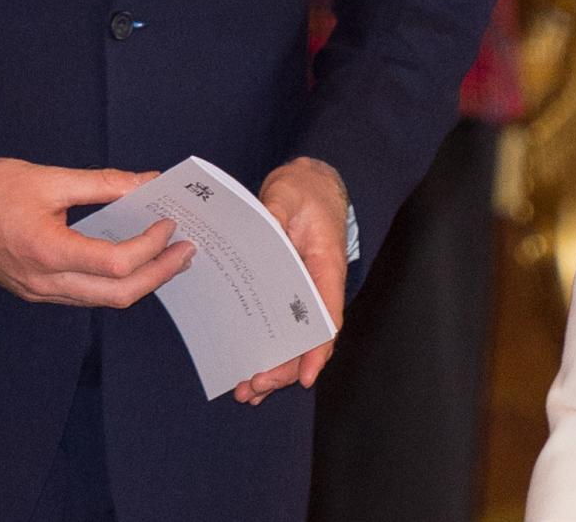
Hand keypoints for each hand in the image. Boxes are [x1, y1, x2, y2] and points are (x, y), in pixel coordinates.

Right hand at [0, 158, 194, 306]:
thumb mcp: (50, 178)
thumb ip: (103, 183)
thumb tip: (146, 182)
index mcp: (48, 252)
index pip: (116, 264)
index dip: (151, 247)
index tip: (170, 225)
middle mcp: (45, 282)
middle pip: (117, 295)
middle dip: (158, 274)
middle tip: (186, 252)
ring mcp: (38, 292)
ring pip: (101, 301)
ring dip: (139, 282)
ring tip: (166, 256)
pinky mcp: (35, 290)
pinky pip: (83, 295)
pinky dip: (113, 282)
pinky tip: (129, 260)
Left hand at [232, 157, 348, 405]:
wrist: (309, 183)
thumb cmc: (304, 190)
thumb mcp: (288, 194)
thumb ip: (276, 213)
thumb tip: (265, 233)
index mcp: (326, 267)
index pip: (327, 317)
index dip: (318, 350)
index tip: (306, 377)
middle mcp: (318, 287)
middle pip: (309, 339)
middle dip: (285, 369)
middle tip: (254, 386)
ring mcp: (304, 292)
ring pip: (295, 341)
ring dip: (275, 369)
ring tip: (248, 392)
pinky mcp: (288, 292)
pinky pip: (281, 329)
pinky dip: (269, 354)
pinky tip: (251, 375)